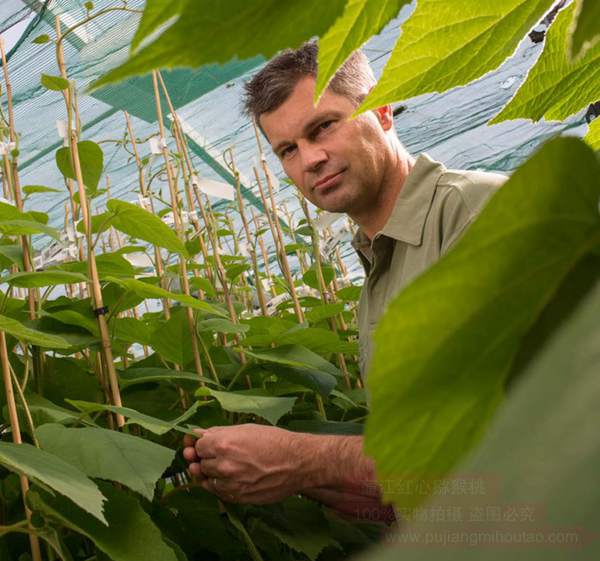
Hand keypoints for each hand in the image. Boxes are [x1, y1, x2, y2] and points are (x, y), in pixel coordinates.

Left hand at [182, 423, 305, 503]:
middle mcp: (223, 465)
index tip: (211, 443)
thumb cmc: (274, 441)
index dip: (204, 444)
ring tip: (228, 466)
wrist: (297, 462)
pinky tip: (232, 478)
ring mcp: (230, 485)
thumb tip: (198, 434)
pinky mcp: (237, 498)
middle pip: (200, 463)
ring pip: (207, 480)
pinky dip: (221, 485)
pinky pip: (218, 493)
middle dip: (208, 458)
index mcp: (223, 444)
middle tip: (222, 454)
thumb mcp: (246, 429)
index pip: (198, 445)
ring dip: (213, 473)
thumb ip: (219, 432)